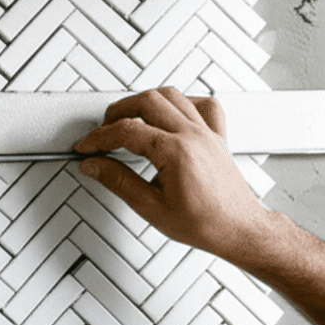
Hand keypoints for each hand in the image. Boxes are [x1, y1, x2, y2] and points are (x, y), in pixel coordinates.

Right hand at [74, 87, 274, 262]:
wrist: (238, 229)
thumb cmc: (205, 223)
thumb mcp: (151, 208)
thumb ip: (118, 181)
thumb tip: (95, 166)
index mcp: (176, 151)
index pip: (126, 131)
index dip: (99, 137)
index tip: (87, 147)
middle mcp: (193, 135)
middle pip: (146, 101)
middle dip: (118, 112)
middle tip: (103, 130)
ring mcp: (207, 132)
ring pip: (171, 95)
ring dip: (144, 101)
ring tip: (129, 117)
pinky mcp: (217, 136)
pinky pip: (202, 105)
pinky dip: (182, 102)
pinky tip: (170, 113)